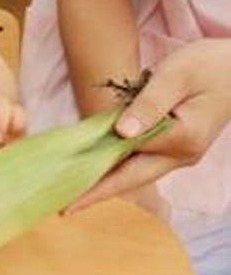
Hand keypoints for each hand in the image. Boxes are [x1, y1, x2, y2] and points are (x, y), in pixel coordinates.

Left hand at [68, 39, 230, 212]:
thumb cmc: (208, 65)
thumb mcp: (176, 75)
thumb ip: (149, 103)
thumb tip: (122, 133)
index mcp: (182, 138)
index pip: (128, 157)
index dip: (96, 169)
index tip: (70, 188)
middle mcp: (182, 154)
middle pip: (132, 177)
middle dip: (98, 193)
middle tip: (66, 208)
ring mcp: (179, 153)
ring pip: (136, 171)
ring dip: (106, 180)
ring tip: (73, 191)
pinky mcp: (176, 146)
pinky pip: (141, 159)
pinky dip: (117, 164)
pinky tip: (95, 167)